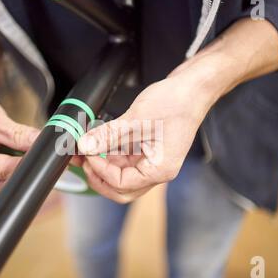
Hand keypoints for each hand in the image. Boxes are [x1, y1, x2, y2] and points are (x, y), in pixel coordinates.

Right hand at [0, 78, 38, 188]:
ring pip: (15, 176)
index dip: (29, 161)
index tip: (46, 151)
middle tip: (44, 146)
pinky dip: (20, 161)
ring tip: (26, 143)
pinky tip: (19, 149)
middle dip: (29, 162)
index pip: (8, 170)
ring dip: (25, 162)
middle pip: (12, 177)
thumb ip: (18, 134)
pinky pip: (12, 173)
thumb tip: (42, 142)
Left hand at [78, 55, 223, 202]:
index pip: (122, 183)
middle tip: (83, 162)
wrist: (193, 87)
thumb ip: (108, 135)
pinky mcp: (150, 150)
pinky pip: (126, 160)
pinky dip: (110, 155)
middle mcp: (158, 170)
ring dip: (103, 166)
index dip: (100, 170)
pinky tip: (99, 143)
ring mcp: (154, 161)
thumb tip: (84, 145)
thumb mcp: (136, 118)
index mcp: (160, 169)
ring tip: (86, 150)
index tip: (86, 153)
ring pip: (123, 175)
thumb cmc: (176, 102)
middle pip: (122, 189)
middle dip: (99, 178)